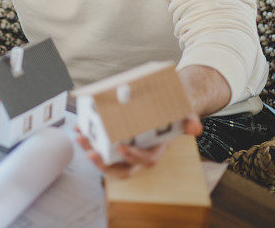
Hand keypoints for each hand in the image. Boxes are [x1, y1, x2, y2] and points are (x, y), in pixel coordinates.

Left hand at [74, 115, 202, 178]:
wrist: (163, 105)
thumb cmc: (172, 112)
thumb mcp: (184, 113)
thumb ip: (190, 120)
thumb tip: (195, 128)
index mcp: (156, 150)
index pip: (146, 161)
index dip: (134, 157)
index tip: (121, 147)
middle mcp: (138, 154)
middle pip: (122, 169)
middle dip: (104, 164)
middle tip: (92, 152)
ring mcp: (124, 149)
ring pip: (106, 159)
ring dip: (91, 150)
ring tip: (80, 137)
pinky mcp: (112, 140)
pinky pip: (98, 144)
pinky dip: (87, 138)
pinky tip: (79, 128)